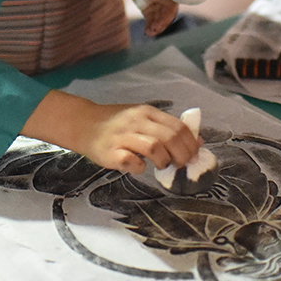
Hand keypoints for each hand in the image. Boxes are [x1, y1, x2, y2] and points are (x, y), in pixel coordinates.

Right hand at [82, 103, 199, 173]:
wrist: (83, 123)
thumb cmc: (117, 123)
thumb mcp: (143, 118)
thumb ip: (168, 128)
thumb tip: (198, 142)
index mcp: (147, 112)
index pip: (178, 126)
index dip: (191, 143)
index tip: (194, 156)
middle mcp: (136, 122)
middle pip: (170, 137)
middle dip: (182, 155)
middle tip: (181, 165)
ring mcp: (123, 136)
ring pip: (154, 147)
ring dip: (164, 160)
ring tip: (161, 165)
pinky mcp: (110, 152)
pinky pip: (131, 161)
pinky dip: (139, 168)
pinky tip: (139, 167)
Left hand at [117, 0, 178, 36]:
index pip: (173, 1)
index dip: (170, 12)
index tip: (164, 18)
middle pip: (168, 12)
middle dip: (162, 22)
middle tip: (154, 29)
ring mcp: (157, 2)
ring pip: (160, 17)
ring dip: (156, 26)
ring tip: (149, 32)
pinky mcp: (148, 7)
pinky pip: (151, 19)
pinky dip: (150, 26)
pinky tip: (147, 32)